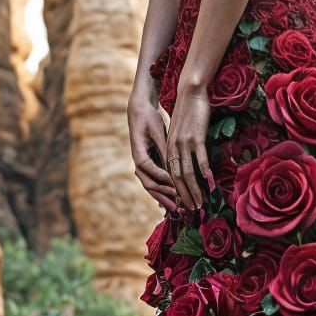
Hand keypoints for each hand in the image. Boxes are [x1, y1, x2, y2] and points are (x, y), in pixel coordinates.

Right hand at [128, 90, 178, 210]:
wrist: (139, 110)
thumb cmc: (148, 118)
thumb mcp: (157, 131)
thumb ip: (164, 148)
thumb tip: (173, 164)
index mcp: (138, 153)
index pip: (149, 170)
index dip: (162, 179)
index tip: (176, 187)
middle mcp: (138, 161)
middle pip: (148, 183)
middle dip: (163, 195)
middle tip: (176, 206)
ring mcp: (142, 163)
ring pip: (151, 184)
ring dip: (163, 195)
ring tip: (175, 206)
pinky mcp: (148, 162)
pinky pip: (154, 179)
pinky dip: (162, 188)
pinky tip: (171, 196)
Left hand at [163, 84, 215, 212]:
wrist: (190, 92)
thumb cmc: (188, 111)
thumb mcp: (180, 131)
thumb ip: (180, 146)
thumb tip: (187, 160)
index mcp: (168, 147)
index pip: (170, 174)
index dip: (176, 190)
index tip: (183, 202)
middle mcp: (174, 147)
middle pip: (177, 178)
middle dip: (184, 196)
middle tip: (192, 209)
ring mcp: (184, 143)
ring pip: (187, 172)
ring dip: (194, 190)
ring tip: (200, 202)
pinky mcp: (196, 137)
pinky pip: (200, 159)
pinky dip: (204, 173)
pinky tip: (209, 183)